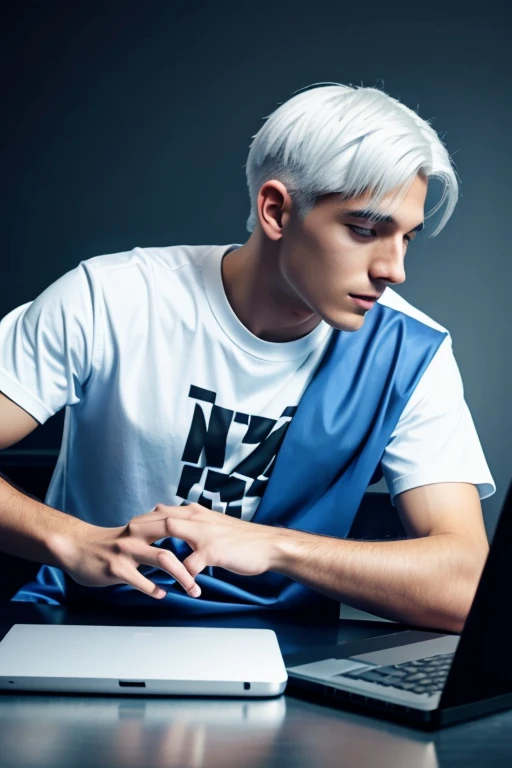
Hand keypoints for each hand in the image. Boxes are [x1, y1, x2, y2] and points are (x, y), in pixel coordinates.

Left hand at [48, 503, 281, 600]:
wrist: (267, 546)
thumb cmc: (243, 541)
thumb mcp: (216, 528)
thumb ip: (196, 527)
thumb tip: (176, 526)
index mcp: (198, 514)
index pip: (164, 511)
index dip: (144, 519)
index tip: (128, 527)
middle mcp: (199, 519)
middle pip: (161, 517)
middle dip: (139, 526)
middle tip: (121, 537)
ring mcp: (205, 534)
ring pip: (171, 532)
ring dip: (151, 542)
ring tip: (135, 555)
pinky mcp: (213, 550)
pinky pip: (190, 564)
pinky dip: (179, 575)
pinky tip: (169, 585)